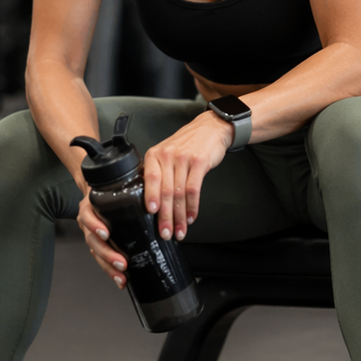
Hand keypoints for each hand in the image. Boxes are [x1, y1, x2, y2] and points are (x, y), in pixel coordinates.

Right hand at [76, 190, 128, 289]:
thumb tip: (154, 188)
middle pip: (93, 241)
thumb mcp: (118, 181)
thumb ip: (132, 182)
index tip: (106, 233)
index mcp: (91, 206)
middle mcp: (89, 221)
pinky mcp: (99, 243)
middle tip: (121, 262)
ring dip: (108, 266)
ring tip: (121, 276)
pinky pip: (101, 258)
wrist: (98, 187)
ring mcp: (92, 233)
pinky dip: (110, 269)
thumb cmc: (111, 185)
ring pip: (96, 252)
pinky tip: (121, 279)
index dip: (95, 225)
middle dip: (107, 253)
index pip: (88, 216)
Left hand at [143, 112, 234, 241]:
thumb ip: (158, 172)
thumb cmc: (187, 144)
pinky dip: (193, 207)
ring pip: (179, 193)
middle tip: (165, 232)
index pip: (150, 179)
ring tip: (180, 230)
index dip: (150, 197)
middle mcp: (168, 156)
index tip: (150, 214)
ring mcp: (184, 159)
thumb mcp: (167, 153)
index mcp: (155, 155)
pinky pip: (194, 189)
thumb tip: (151, 202)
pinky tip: (191, 217)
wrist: (210, 128)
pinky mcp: (200, 162)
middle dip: (165, 216)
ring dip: (180, 216)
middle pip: (165, 191)